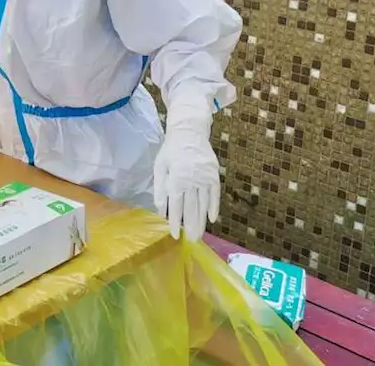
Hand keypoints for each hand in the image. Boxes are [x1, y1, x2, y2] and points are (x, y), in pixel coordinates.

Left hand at [153, 98, 219, 242]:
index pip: (176, 206)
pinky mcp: (214, 175)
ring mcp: (205, 178)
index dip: (175, 221)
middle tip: (191, 241)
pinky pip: (215, 194)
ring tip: (200, 235)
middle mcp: (192, 180)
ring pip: (203, 204)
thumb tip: (161, 211)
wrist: (189, 132)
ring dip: (202, 221)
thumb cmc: (171, 150)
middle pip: (192, 208)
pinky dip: (213, 207)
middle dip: (191, 226)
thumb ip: (160, 189)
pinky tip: (212, 219)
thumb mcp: (160, 167)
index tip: (175, 235)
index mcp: (176, 178)